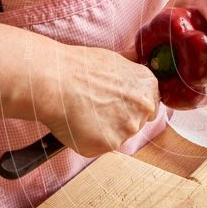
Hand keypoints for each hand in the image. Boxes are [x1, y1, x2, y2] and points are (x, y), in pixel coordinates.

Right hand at [36, 45, 160, 156]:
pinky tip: (77, 123)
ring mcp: (128, 128)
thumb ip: (129, 74)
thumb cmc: (79, 67)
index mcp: (148, 86)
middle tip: (95, 108)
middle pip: (137, 123)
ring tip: (83, 113)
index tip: (117, 105)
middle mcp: (144, 108)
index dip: (132, 107)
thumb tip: (134, 68)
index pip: (150, 106)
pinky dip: (87, 139)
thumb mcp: (114, 60)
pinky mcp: (110, 144)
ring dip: (103, 130)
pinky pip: (99, 146)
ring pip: (118, 136)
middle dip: (119, 120)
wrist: (56, 81)